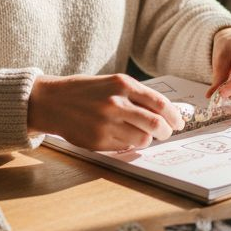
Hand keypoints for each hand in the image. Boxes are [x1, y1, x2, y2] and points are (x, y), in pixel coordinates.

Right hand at [27, 73, 183, 151]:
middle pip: (156, 124)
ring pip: (143, 139)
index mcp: (122, 84)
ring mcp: (106, 123)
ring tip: (141, 135)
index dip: (174, 115)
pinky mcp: (98, 141)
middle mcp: (116, 103)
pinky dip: (130, 144)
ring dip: (147, 139)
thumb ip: (136, 96)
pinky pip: (125, 147)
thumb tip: (165, 112)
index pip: (159, 103)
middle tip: (166, 133)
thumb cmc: (86, 92)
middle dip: (166, 132)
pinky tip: (122, 137)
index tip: (179, 122)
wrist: (51, 101)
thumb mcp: (112, 84)